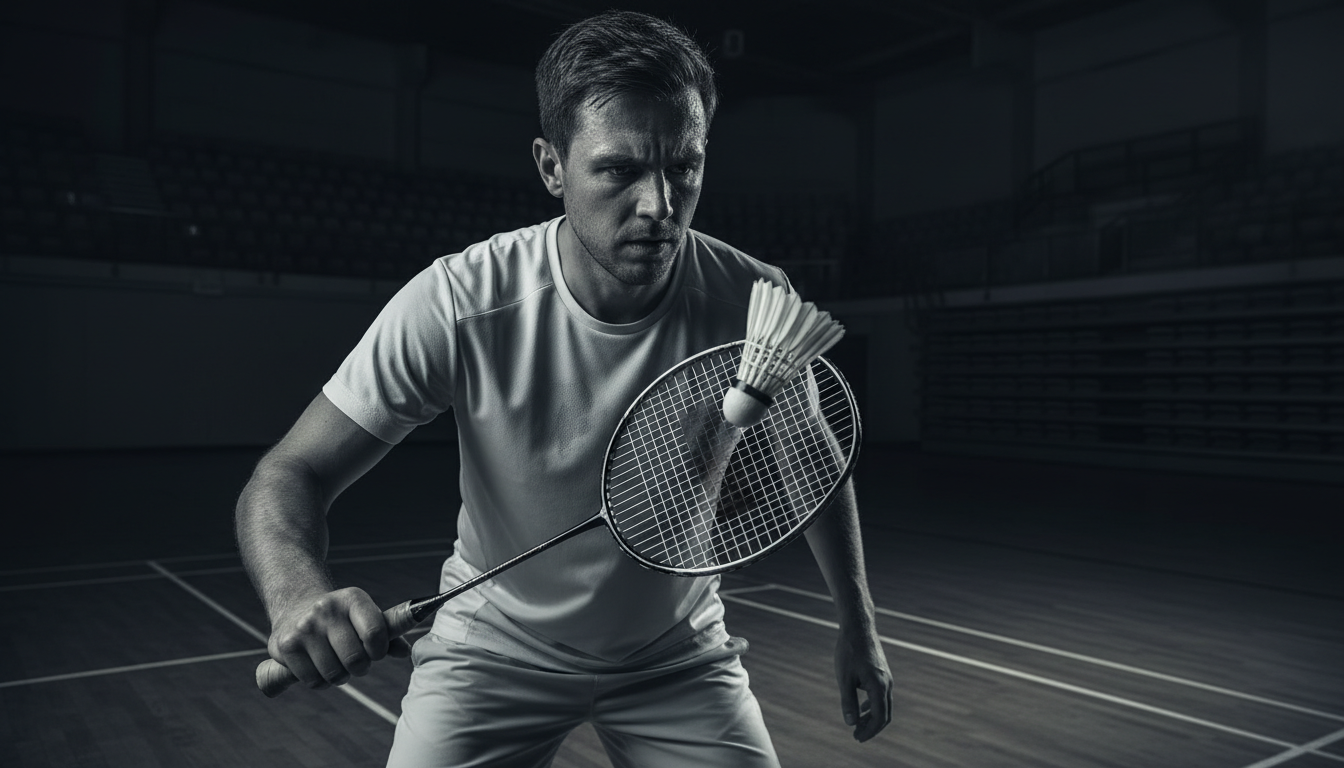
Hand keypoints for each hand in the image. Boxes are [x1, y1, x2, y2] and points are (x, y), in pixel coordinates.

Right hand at [266, 586, 411, 689]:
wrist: (296, 608)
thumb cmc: (342, 619)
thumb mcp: (366, 616)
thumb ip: (389, 633)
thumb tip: (406, 652)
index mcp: (353, 598)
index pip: (375, 633)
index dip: (379, 651)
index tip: (375, 652)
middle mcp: (326, 608)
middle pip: (355, 660)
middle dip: (360, 667)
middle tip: (354, 660)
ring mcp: (304, 627)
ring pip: (334, 674)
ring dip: (339, 676)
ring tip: (334, 661)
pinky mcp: (285, 646)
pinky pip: (313, 681)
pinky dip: (319, 681)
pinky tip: (316, 665)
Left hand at [834, 626, 892, 741]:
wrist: (859, 628)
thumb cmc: (849, 651)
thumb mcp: (844, 678)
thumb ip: (848, 701)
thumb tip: (850, 723)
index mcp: (879, 687)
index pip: (879, 718)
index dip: (869, 731)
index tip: (856, 737)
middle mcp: (887, 684)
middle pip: (885, 715)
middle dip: (872, 728)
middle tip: (857, 736)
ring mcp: (887, 678)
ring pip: (884, 705)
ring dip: (872, 718)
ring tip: (857, 725)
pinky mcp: (883, 673)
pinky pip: (881, 696)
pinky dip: (873, 706)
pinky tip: (861, 709)